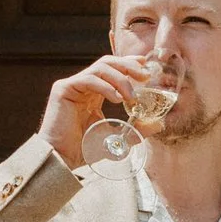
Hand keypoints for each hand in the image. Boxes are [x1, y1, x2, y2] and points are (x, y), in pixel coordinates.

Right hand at [39, 53, 162, 168]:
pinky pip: (89, 79)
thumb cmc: (84, 150)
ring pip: (100, 68)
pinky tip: (117, 99)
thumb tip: (158, 124)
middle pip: (107, 63)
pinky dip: (105, 86)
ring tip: (131, 97)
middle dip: (128, 66)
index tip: (145, 65)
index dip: (128, 63)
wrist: (62, 159)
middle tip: (145, 76)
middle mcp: (83, 85)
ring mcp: (73, 85)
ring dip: (120, 79)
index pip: (112, 69)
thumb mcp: (117, 138)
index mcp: (94, 93)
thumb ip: (136, 130)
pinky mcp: (64, 89)